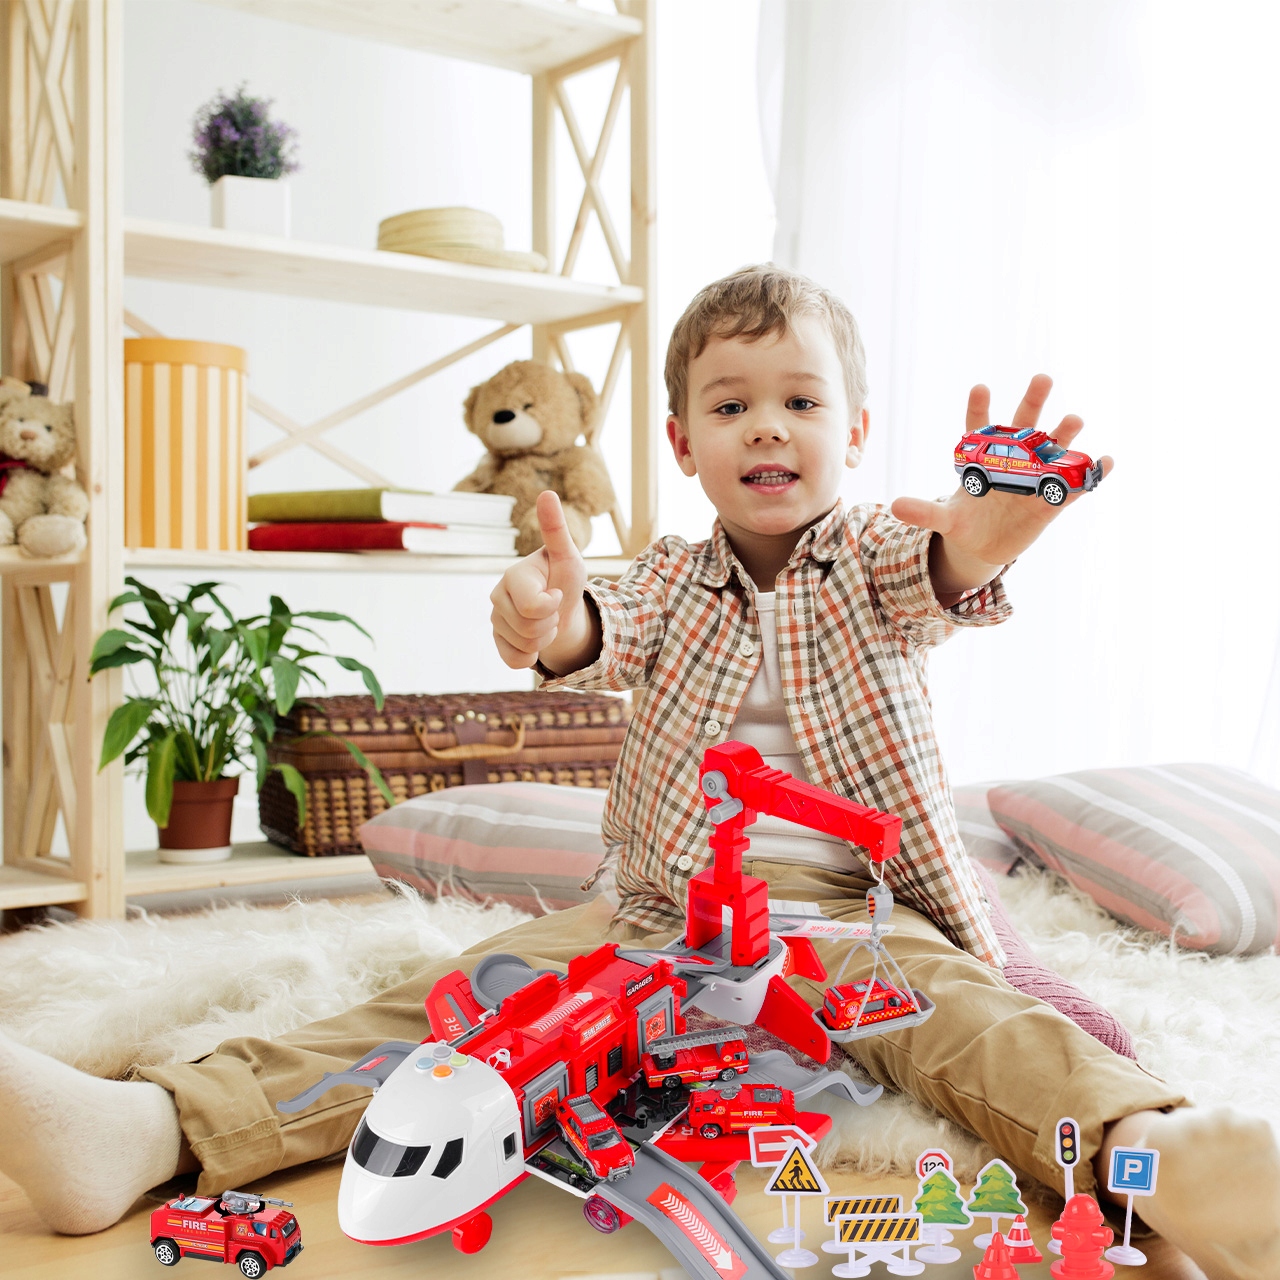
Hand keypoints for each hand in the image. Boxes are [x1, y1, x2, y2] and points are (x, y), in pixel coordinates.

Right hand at [490, 490, 588, 669]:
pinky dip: (531, 656)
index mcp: (513, 574)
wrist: (562, 610)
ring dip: (545, 639)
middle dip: (550, 624)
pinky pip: (514, 661)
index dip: (551, 605)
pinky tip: (534, 641)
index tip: (556, 594)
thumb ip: (556, 530)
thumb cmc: (564, 579)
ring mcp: (496, 620)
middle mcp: (498, 595)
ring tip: (546, 621)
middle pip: (529, 627)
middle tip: (553, 609)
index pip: (531, 605)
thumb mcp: (567, 556)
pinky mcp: (498, 641)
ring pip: (525, 645)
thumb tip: (547, 493)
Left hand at [890, 374, 1113, 594]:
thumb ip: (924, 512)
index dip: (979, 409)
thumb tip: (894, 507)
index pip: (979, 427)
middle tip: (1042, 377)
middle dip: (1032, 402)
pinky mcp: (1051, 502)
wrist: (985, 546)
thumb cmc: (964, 523)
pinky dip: (1092, 473)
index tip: (980, 388)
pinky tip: (1107, 461)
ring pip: (1052, 449)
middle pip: (1023, 424)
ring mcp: (1035, 478)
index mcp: (983, 459)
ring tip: (1074, 420)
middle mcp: (1013, 461)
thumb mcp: (943, 519)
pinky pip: (1074, 485)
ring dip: (1064, 434)